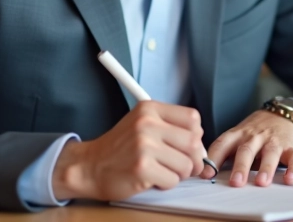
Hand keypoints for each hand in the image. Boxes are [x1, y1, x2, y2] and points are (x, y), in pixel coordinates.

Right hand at [51, 101, 204, 201]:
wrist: (90, 166)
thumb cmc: (120, 148)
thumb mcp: (143, 124)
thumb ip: (171, 129)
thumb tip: (203, 150)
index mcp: (150, 108)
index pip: (193, 118)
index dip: (196, 136)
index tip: (186, 146)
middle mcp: (147, 123)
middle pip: (194, 142)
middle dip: (193, 160)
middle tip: (181, 166)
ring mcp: (144, 145)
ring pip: (186, 164)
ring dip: (178, 174)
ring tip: (162, 171)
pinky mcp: (142, 168)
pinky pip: (173, 180)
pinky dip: (166, 184)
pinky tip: (152, 179)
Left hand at [201, 109, 292, 187]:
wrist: (281, 114)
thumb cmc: (254, 131)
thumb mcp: (237, 136)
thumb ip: (224, 152)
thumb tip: (204, 173)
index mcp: (237, 134)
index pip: (222, 144)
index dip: (213, 158)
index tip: (205, 173)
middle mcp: (254, 137)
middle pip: (246, 150)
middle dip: (240, 167)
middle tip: (235, 182)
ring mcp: (273, 141)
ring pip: (269, 153)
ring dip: (265, 168)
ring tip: (261, 182)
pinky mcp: (290, 147)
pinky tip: (290, 179)